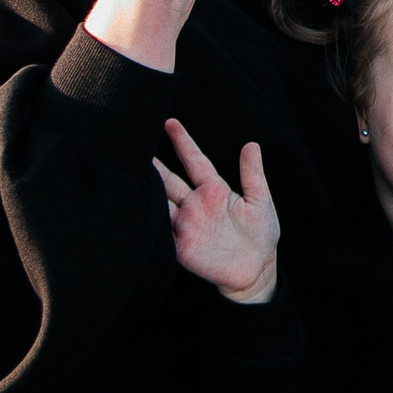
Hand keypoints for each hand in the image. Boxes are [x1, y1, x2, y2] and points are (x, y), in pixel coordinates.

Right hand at [151, 119, 278, 303]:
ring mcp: (186, 224)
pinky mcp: (180, 245)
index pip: (195, 160)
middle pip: (169, 179)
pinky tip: (137, 205)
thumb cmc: (262, 235)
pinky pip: (160, 229)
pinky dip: (148, 218)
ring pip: (160, 201)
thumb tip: (252, 145)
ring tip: (130, 170)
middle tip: (134, 143)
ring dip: (147, 188)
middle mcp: (196, 204)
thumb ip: (253, 174)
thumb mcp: (261, 200)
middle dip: (154, 163)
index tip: (170, 122)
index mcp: (214, 189)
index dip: (183, 141)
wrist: (257, 270)